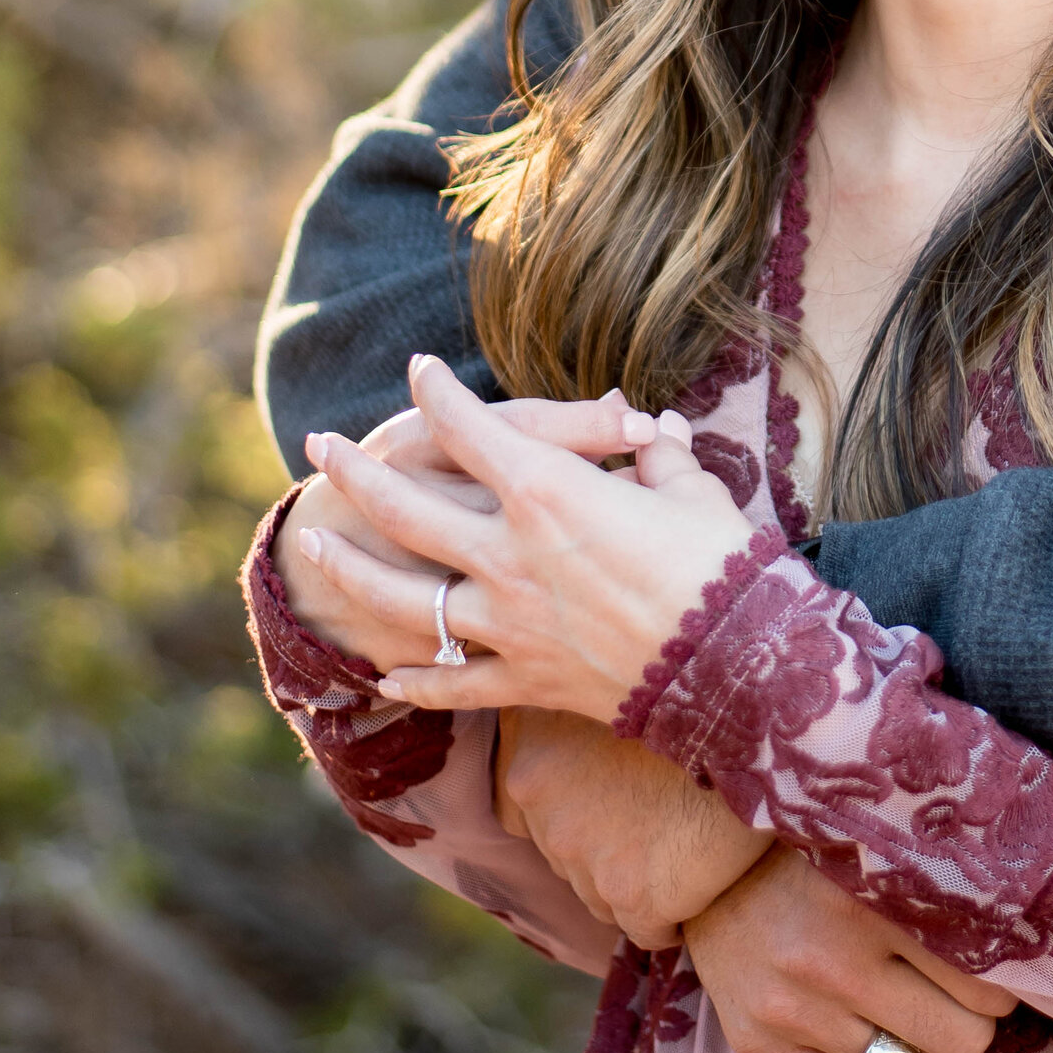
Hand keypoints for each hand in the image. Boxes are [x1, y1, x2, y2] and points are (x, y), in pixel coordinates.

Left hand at [299, 358, 751, 718]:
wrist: (737, 670)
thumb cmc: (721, 565)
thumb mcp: (690, 489)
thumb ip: (658, 457)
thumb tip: (658, 434)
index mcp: (549, 492)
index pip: (472, 429)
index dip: (438, 394)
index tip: (417, 370)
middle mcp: (509, 555)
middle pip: (407, 509)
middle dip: (356, 472)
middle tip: (323, 448)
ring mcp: (507, 624)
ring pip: (404, 599)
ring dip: (352, 571)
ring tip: (315, 547)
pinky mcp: (523, 680)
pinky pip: (451, 682)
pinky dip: (415, 679)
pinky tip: (383, 674)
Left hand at [495, 708, 771, 950]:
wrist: (767, 720)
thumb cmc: (699, 696)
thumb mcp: (612, 696)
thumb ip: (574, 732)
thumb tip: (572, 766)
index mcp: (530, 748)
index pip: (522, 806)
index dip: (571, 806)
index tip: (611, 795)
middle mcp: (542, 801)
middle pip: (565, 855)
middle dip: (606, 845)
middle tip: (658, 818)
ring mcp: (584, 853)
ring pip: (601, 896)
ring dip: (638, 882)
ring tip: (685, 847)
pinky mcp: (635, 896)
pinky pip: (648, 928)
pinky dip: (674, 917)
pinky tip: (705, 879)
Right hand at [683, 843, 1015, 1052]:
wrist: (708, 880)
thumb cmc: (809, 866)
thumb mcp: (873, 864)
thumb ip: (931, 902)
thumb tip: (1012, 955)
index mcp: (869, 908)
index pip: (976, 980)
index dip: (999, 990)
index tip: (996, 982)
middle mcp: (831, 967)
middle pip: (954, 1039)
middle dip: (973, 1032)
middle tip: (967, 1015)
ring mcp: (793, 1016)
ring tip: (927, 1037)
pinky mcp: (763, 1050)